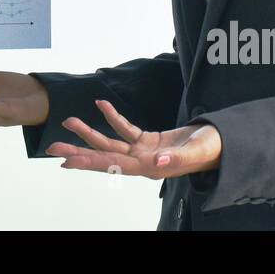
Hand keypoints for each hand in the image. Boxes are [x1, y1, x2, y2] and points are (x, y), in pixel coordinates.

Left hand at [46, 99, 222, 178]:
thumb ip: (175, 160)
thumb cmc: (211, 150)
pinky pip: (126, 129)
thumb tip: (153, 164)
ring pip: (110, 142)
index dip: (90, 163)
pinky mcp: (148, 141)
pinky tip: (100, 105)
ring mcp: (143, 152)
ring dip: (89, 132)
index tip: (67, 162)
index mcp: (149, 169)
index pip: (113, 166)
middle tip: (52, 148)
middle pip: (104, 157)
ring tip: (68, 122)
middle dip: (78, 151)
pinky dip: (113, 117)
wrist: (223, 145)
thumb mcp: (195, 152)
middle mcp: (141, 163)